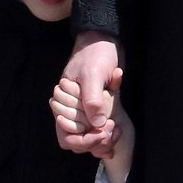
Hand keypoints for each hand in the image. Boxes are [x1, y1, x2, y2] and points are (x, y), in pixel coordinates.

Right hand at [55, 33, 120, 153]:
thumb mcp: (93, 75)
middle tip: (113, 130)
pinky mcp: (97, 108)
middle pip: (79, 142)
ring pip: (90, 137)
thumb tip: (97, 124)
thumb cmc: (95, 54)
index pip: (68, 137)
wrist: (104, 40)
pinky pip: (99, 128)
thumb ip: (92, 99)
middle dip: (96, 142)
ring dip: (103, 139)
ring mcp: (85, 110)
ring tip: (116, 130)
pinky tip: (117, 129)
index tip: (102, 132)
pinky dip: (108, 132)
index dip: (84, 140)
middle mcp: (73, 111)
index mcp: (64, 104)